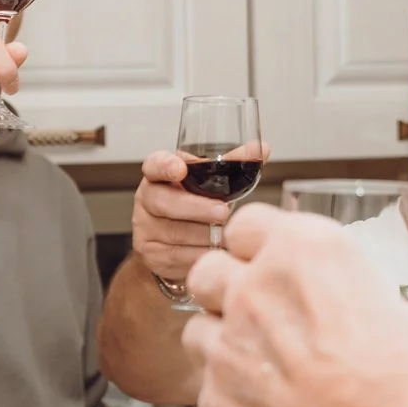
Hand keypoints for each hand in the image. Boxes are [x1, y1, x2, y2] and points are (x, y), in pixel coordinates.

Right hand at [131, 149, 228, 287]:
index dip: (165, 166)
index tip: (180, 169)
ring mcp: (145, 230)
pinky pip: (179, 257)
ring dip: (206, 235)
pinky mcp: (152, 256)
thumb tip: (262, 149)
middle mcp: (146, 201)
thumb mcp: (205, 183)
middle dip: (197, 208)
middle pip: (165, 202)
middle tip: (223, 211)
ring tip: (227, 235)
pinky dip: (202, 255)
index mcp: (158, 176)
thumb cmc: (192, 207)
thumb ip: (230, 165)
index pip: (154, 165)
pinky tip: (217, 252)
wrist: (167, 247)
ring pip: (176, 233)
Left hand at [183, 207, 407, 406]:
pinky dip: (231, 391)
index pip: (251, 221)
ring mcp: (229, 352)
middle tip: (272, 311)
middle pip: (210, 269)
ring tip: (268, 361)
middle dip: (232, 285)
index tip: (281, 260)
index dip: (264, 241)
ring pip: (199, 326)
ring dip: (224, 337)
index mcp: (310, 256)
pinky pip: (208, 383)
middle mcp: (257, 294)